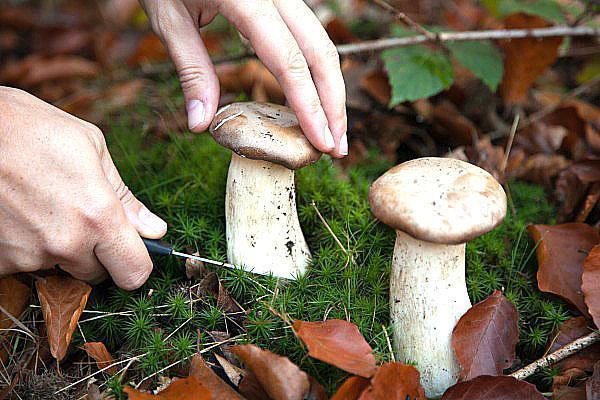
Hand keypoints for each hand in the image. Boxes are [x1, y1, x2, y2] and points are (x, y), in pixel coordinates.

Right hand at [0, 87, 166, 288]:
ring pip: (59, 266)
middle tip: (78, 216)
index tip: (130, 252)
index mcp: (99, 216)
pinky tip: (18, 214)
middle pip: (97, 273)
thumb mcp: (91, 148)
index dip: (136, 265)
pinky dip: (25, 246)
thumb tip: (154, 229)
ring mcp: (28, 255)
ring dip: (57, 247)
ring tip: (41, 205)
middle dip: (96, 251)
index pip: (134, 273)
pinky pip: (24, 264)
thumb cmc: (29, 127)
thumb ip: (125, 197)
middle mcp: (66, 243)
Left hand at [139, 0, 347, 156]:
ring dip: (331, 90)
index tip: (321, 143)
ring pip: (323, 43)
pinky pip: (309, 36)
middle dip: (334, 105)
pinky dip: (317, 72)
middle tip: (338, 149)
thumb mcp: (168, 19)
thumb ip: (191, 70)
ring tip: (333, 131)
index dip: (310, 106)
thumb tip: (201, 126)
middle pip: (321, 52)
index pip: (289, 60)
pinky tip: (316, 100)